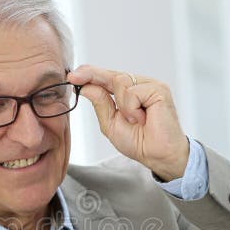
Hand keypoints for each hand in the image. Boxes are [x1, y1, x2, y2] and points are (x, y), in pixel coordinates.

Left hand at [68, 65, 189, 180]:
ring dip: (121, 106)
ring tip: (135, 120)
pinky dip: (131, 108)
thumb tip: (86, 86)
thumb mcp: (111, 123)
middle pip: (110, 74)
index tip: (71, 76)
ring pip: (120, 81)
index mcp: (128, 92)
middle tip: (75, 78)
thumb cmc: (139, 142)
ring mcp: (150, 85)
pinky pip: (132, 92)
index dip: (89, 74)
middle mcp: (139, 85)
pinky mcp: (159, 90)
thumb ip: (100, 103)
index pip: (106, 77)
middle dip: (93, 77)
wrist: (157, 155)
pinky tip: (143, 119)